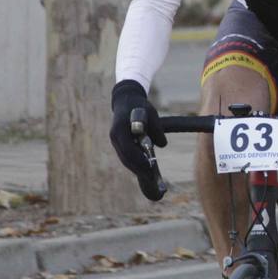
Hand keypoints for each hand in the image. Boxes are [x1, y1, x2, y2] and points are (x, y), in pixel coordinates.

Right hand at [110, 80, 166, 199]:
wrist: (125, 99)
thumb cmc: (139, 106)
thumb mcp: (151, 113)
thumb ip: (156, 128)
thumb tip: (162, 144)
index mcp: (120, 129)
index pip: (128, 150)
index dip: (138, 161)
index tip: (149, 168)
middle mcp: (114, 137)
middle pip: (126, 158)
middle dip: (138, 169)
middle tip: (152, 179)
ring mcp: (115, 141)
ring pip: (125, 159)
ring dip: (136, 169)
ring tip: (149, 178)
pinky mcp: (118, 143)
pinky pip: (125, 156)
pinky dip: (134, 163)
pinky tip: (144, 169)